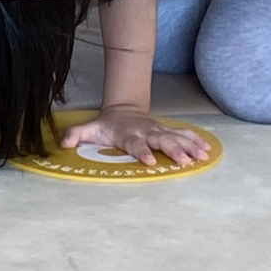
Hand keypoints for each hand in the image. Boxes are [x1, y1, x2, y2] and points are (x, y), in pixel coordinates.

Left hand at [61, 106, 210, 168]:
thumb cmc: (107, 124)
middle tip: (184, 162)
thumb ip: (76, 135)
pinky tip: (207, 149)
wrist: (123, 108)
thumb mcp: (89, 128)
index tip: (150, 161)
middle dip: (173, 150)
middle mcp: (146, 131)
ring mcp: (158, 130)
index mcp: (128, 134)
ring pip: (176, 137)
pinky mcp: (167, 130)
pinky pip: (184, 134)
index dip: (142, 152)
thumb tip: (63, 144)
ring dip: (189, 146)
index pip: (135, 144)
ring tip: (202, 156)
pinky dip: (196, 140)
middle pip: (161, 141)